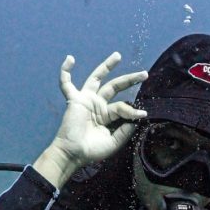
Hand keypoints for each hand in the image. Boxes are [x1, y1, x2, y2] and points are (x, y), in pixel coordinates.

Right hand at [48, 52, 146, 167]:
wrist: (74, 154)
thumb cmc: (91, 151)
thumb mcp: (113, 142)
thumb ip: (124, 131)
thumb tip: (135, 120)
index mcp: (107, 115)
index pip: (123, 106)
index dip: (133, 110)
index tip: (143, 114)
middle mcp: (98, 105)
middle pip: (115, 86)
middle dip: (129, 79)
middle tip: (144, 74)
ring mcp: (87, 100)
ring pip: (97, 78)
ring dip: (106, 66)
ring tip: (118, 55)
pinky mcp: (75, 100)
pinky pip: (66, 83)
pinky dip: (65, 71)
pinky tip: (70, 59)